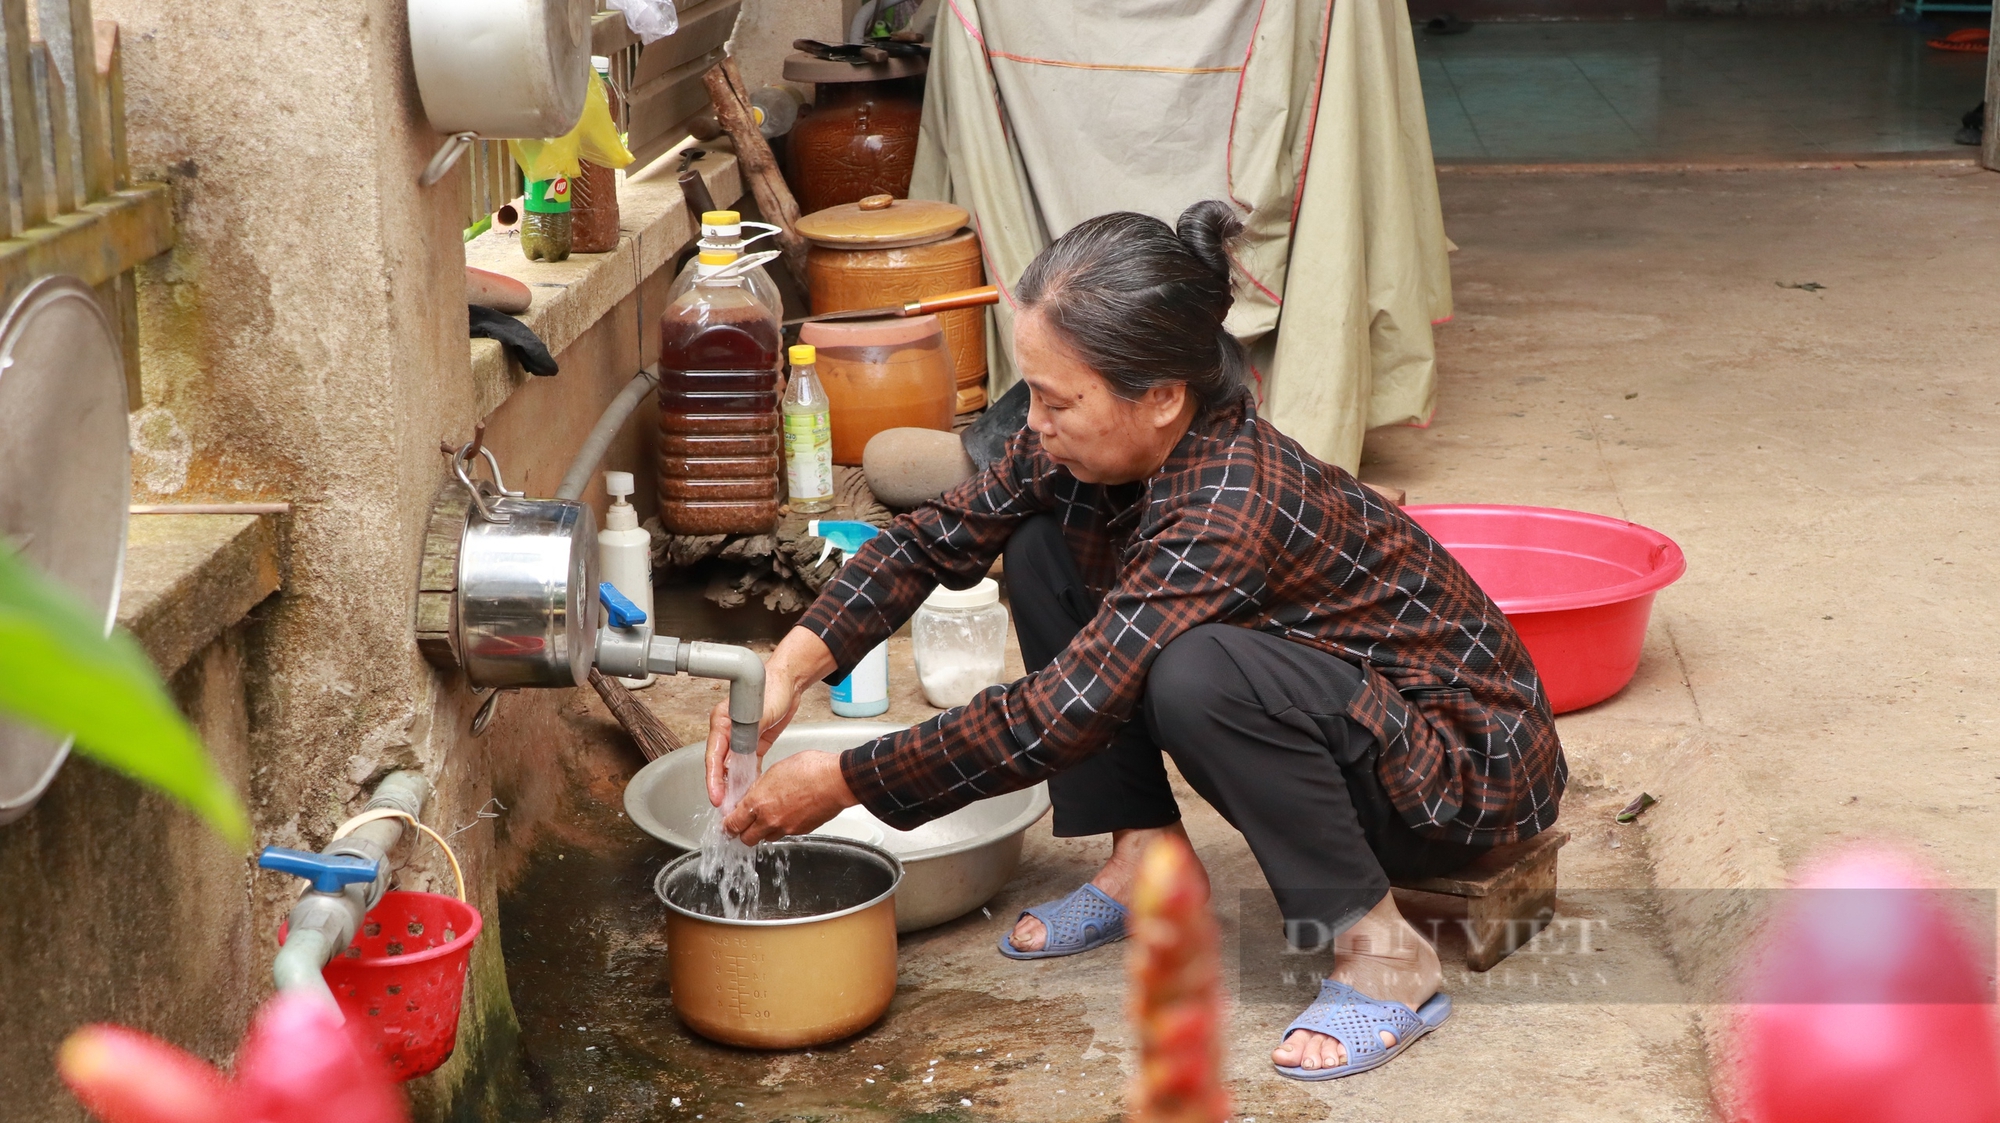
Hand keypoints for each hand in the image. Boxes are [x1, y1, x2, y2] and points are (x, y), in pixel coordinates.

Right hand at [705, 627, 837, 807]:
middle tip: (725, 809)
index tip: (716, 797)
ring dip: (734, 785)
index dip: (714, 779)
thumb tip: (738, 755)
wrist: (789, 679)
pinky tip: (750, 791)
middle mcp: (727, 731)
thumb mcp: (760, 712)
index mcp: (721, 722)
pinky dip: (748, 777)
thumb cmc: (771, 687)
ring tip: (736, 806)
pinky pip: (747, 763)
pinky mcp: (754, 741)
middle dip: (722, 787)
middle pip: (720, 765)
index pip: (713, 756)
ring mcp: (740, 737)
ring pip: (733, 767)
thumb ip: (748, 733)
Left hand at [723, 751, 856, 844]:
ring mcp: (785, 828)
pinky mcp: (801, 831)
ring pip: (766, 837)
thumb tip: (753, 795)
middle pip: (746, 839)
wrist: (836, 781)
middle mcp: (769, 820)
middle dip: (743, 833)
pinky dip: (782, 827)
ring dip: (763, 831)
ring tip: (769, 816)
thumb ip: (760, 787)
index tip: (728, 824)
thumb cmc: (810, 770)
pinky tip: (788, 813)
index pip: (733, 824)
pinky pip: (785, 834)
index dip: (728, 825)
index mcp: (758, 802)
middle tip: (744, 824)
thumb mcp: (776, 770)